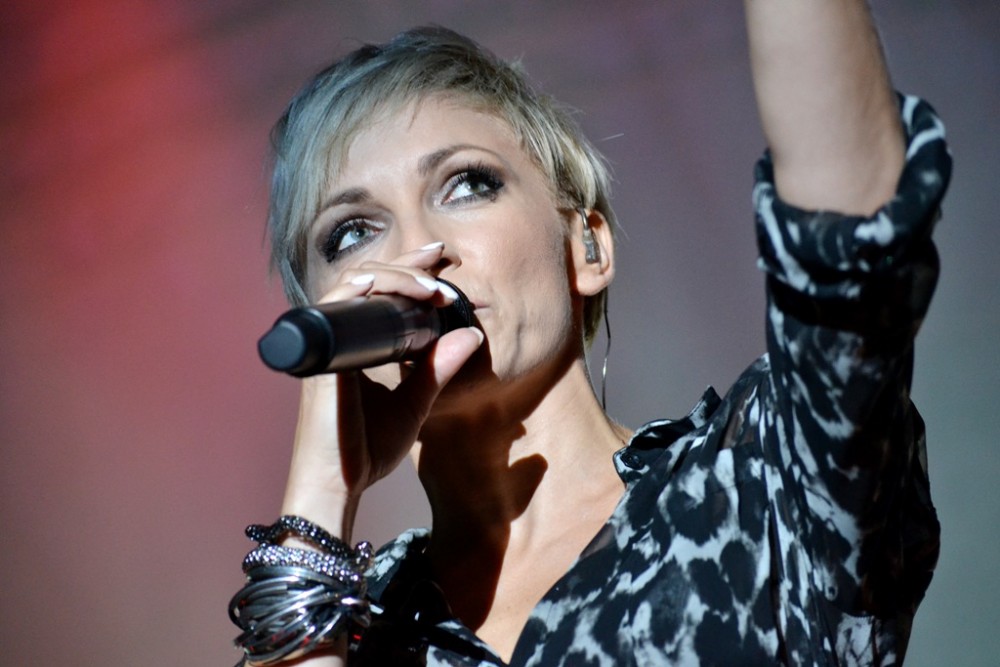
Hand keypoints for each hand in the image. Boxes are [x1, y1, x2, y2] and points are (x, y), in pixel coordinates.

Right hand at [280, 243, 483, 538]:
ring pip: (352, 285)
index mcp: (360, 345)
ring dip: (392, 276)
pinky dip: (353, 290)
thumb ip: (438, 370)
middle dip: (406, 264)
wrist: (337, 485)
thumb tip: (471, 335)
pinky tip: (377, 285)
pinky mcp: (320, 357)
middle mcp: (341, 338)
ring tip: (428, 286)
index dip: (408, 268)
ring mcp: (328, 345)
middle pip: (368, 278)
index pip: (383, 292)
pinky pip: (330, 308)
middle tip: (441, 264)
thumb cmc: (366, 450)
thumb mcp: (415, 405)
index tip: (440, 256)